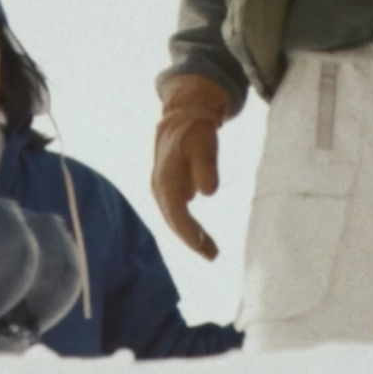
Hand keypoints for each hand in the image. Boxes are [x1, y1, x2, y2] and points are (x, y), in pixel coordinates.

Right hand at [151, 74, 229, 259]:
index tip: (201, 244)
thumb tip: (208, 192)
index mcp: (166, 179)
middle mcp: (159, 188)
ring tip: (211, 252)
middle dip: (191, 240)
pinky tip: (201, 236)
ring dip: (190, 237)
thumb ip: (206, 166)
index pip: (176, 212)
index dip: (188, 230)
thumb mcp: (204, 143)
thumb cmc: (194, 130)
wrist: (180, 118)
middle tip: (213, 255)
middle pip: (174, 220)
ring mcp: (162, 190)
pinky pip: (177, 213)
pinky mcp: (168, 190)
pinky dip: (188, 227)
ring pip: (174, 219)